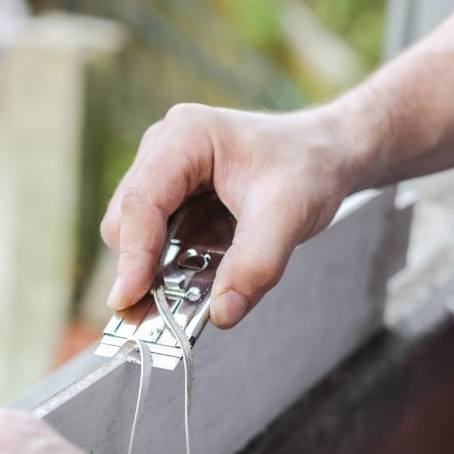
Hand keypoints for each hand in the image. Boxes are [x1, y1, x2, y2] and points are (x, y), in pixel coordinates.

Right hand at [101, 104, 362, 327]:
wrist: (326, 154)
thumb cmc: (307, 167)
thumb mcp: (290, 215)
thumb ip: (256, 265)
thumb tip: (221, 314)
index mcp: (185, 137)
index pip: (142, 201)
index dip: (132, 255)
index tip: (127, 301)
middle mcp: (164, 150)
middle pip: (128, 221)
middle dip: (141, 270)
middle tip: (160, 317)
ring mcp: (164, 175)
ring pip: (136, 236)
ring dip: (155, 273)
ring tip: (181, 303)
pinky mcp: (172, 200)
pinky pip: (157, 243)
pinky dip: (170, 270)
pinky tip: (196, 284)